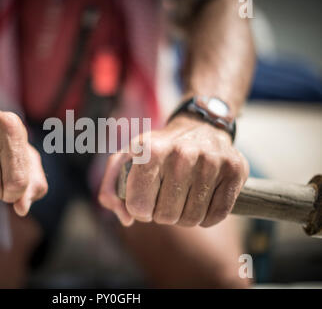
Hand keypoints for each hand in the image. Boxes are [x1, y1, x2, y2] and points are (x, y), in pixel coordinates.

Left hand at [99, 112, 248, 226]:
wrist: (199, 127)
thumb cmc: (158, 150)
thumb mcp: (126, 159)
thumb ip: (111, 188)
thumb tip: (126, 219)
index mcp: (150, 150)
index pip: (138, 206)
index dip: (139, 209)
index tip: (145, 199)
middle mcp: (181, 154)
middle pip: (166, 217)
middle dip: (162, 213)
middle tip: (166, 197)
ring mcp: (211, 161)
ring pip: (192, 219)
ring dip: (184, 216)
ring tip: (183, 197)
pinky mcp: (235, 170)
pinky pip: (216, 216)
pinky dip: (207, 216)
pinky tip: (202, 199)